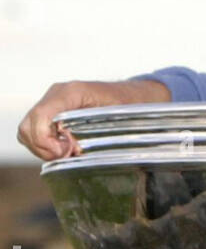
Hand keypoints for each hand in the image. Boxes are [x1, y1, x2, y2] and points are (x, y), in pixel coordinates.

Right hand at [16, 78, 171, 160]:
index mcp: (71, 93)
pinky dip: (45, 146)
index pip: (40, 116)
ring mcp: (52, 103)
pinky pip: (35, 132)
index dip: (45, 141)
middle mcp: (56, 95)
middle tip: (67, 155)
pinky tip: (65, 149)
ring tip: (67, 153)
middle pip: (28, 126)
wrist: (134, 96)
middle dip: (43, 148)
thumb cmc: (129, 105)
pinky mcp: (53, 113)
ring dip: (43, 148)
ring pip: (28, 131)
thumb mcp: (117, 118)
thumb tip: (75, 151)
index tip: (64, 152)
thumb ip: (95, 131)